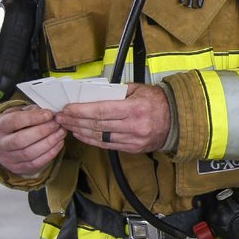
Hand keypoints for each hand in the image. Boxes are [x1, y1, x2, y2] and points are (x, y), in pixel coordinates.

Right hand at [0, 105, 65, 175]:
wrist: (8, 141)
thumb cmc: (18, 123)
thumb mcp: (21, 112)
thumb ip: (34, 111)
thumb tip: (51, 114)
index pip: (14, 122)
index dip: (33, 118)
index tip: (49, 114)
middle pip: (21, 140)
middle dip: (43, 131)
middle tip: (57, 124)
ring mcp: (6, 158)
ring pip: (29, 153)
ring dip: (49, 142)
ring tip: (61, 133)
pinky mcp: (17, 168)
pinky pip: (35, 163)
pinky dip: (50, 153)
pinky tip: (59, 143)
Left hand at [55, 83, 170, 152]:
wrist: (178, 121)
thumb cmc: (158, 102)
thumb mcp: (140, 89)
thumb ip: (118, 92)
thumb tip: (95, 94)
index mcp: (135, 108)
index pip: (101, 111)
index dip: (81, 111)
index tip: (66, 109)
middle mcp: (133, 126)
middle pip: (97, 125)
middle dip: (75, 121)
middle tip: (60, 117)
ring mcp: (133, 140)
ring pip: (99, 137)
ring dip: (80, 131)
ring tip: (67, 126)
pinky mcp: (132, 149)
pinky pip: (107, 145)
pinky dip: (92, 140)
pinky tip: (81, 134)